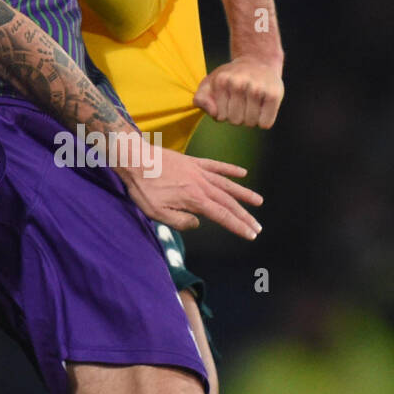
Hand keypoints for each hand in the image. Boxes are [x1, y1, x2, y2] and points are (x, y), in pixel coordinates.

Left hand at [120, 148, 262, 240]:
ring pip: (226, 184)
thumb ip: (179, 221)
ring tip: (259, 201)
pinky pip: (215, 165)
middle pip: (228, 202)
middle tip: (258, 227)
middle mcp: (201, 185)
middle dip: (244, 216)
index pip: (222, 216)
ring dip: (243, 193)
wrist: (134, 158)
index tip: (251, 235)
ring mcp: (198, 171)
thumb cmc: (143, 187)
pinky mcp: (192, 161)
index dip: (237, 226)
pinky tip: (242, 172)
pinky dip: (230, 169)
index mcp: (194, 199)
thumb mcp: (156, 213)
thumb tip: (197, 223)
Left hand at [194, 57, 283, 128]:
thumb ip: (200, 99)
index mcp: (221, 81)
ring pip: (251, 123)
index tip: (229, 100)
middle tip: (242, 101)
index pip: (221, 117)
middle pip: (236, 121)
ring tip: (252, 102)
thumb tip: (214, 113)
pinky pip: (265, 124)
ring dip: (251, 118)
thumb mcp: (209, 84)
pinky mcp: (274, 94)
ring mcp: (257, 88)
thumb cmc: (230, 78)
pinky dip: (264, 120)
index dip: (225, 113)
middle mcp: (238, 83)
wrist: (257, 62)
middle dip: (238, 116)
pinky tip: (263, 106)